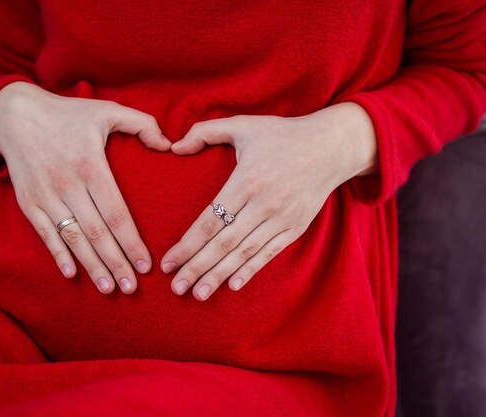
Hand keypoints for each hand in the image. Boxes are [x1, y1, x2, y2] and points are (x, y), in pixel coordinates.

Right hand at [0, 81, 170, 293]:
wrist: (15, 115)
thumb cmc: (68, 114)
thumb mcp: (107, 110)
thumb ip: (142, 123)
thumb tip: (169, 144)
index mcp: (91, 165)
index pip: (116, 213)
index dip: (131, 242)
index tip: (146, 265)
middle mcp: (67, 184)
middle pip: (96, 233)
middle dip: (115, 262)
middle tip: (131, 288)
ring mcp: (45, 195)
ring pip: (72, 238)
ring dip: (91, 265)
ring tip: (108, 289)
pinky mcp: (28, 202)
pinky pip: (45, 234)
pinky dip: (58, 255)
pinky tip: (72, 274)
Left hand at [161, 102, 377, 300]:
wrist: (331, 147)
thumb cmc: (282, 135)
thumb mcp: (243, 125)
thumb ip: (205, 132)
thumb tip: (174, 146)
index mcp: (246, 181)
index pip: (210, 221)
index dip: (187, 245)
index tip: (168, 262)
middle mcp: (263, 204)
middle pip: (223, 244)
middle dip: (196, 268)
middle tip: (175, 288)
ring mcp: (281, 219)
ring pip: (244, 253)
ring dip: (219, 275)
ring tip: (198, 294)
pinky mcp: (295, 228)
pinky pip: (269, 254)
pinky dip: (250, 270)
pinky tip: (233, 285)